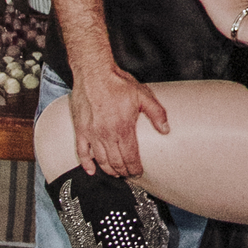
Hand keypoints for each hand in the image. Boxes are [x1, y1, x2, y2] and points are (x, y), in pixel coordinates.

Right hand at [68, 58, 168, 179]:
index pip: (130, 157)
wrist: (93, 72)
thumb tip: (166, 129)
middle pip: (116, 162)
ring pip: (101, 160)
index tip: (138, 172)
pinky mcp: (80, 129)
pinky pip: (82, 152)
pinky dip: (86, 164)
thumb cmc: (117, 83)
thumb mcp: (142, 95)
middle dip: (124, 171)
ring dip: (109, 170)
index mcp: (123, 128)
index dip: (135, 168)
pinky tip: (91, 170)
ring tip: (116, 173)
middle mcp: (106, 134)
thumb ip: (157, 113)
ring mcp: (92, 133)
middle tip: (128, 174)